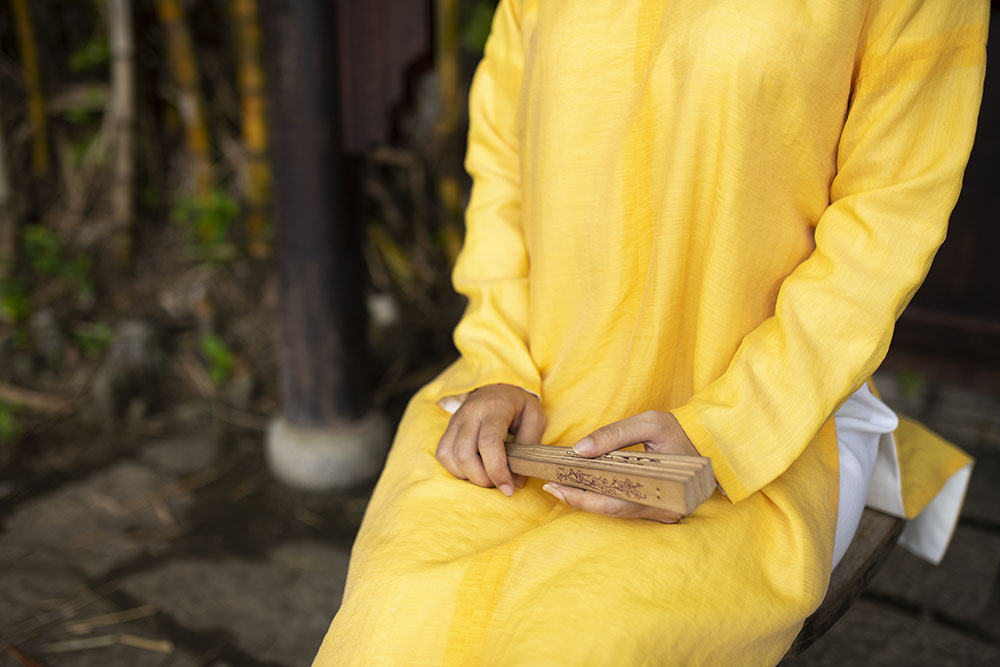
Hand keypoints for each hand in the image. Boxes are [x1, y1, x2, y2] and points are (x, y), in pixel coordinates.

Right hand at [436, 384, 544, 495]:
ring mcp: (456, 420)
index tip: (508, 489)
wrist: (498, 385)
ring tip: (486, 475)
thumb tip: (517, 481)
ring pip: (449, 456)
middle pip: (465, 454)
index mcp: (495, 408)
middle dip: (481, 478)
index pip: (489, 443)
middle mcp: (471, 413)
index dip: (497, 470)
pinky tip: (472, 469)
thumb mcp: (534, 418)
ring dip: (468, 475)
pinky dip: (456, 469)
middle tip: (498, 482)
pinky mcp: (448, 428)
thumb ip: (528, 448)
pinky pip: (443, 454)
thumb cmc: (519, 405)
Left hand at [543, 410, 697, 521]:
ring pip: (616, 511)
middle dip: (578, 500)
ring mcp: (660, 511)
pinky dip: (602, 498)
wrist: (708, 446)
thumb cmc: (679, 432)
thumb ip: (615, 434)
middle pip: (611, 510)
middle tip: (551, 486)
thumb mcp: (650, 423)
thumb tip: (579, 450)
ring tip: (560, 485)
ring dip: (587, 500)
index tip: (555, 483)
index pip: (613, 498)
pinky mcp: (657, 510)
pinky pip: (624, 507)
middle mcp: (662, 506)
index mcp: (661, 486)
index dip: (582, 495)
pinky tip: (583, 487)